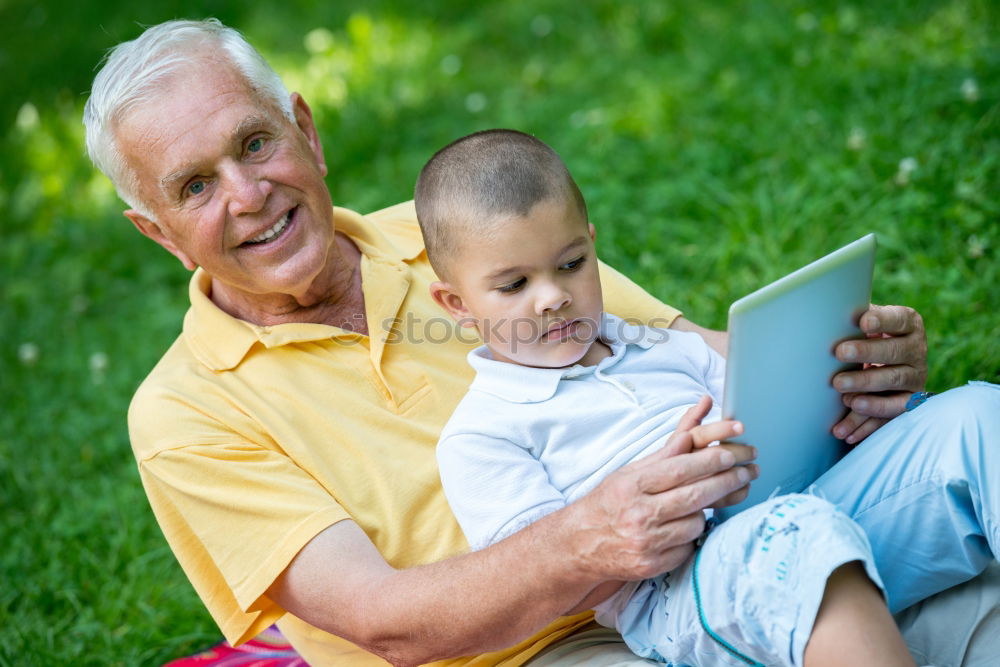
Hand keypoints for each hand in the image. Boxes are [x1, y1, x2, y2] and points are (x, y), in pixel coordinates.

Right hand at [566, 397, 757, 580]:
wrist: (579, 544)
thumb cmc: (610, 501)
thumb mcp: (631, 472)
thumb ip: (666, 452)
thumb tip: (695, 424)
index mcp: (633, 485)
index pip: (681, 469)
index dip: (712, 461)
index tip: (733, 455)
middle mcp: (639, 513)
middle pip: (697, 496)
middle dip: (728, 481)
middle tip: (748, 471)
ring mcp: (646, 542)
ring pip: (697, 523)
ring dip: (705, 512)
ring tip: (702, 504)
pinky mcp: (652, 566)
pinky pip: (689, 548)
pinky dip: (690, 537)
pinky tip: (683, 529)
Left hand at [832, 304, 927, 443]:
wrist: (884, 366)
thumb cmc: (865, 338)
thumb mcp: (864, 326)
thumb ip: (854, 320)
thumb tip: (827, 315)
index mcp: (908, 325)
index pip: (900, 319)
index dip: (883, 320)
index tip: (863, 321)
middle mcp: (916, 350)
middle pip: (896, 351)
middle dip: (867, 352)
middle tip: (839, 352)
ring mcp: (915, 377)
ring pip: (894, 380)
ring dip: (866, 384)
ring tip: (841, 387)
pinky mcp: (910, 402)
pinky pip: (891, 411)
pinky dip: (869, 419)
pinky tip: (848, 422)